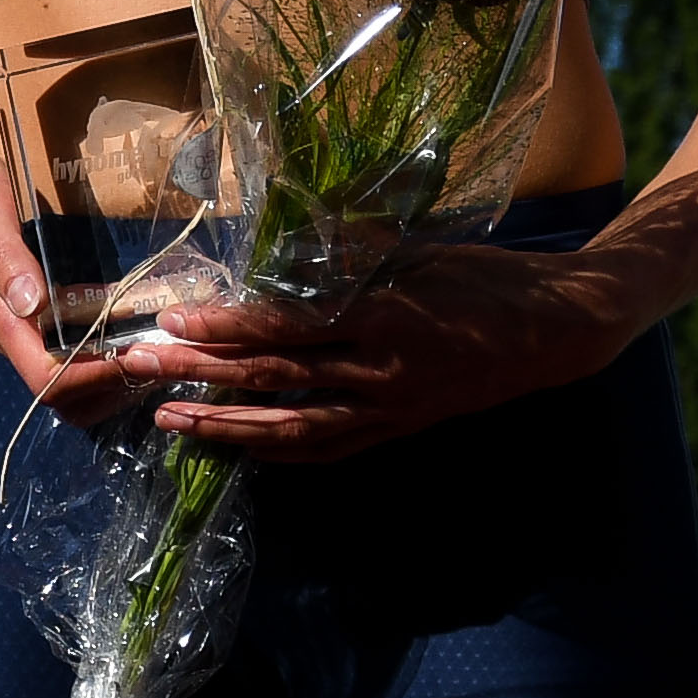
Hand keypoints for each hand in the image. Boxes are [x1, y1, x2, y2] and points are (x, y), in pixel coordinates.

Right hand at [0, 115, 138, 425]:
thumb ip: (5, 259)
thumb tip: (31, 304)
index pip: (46, 379)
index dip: (92, 379)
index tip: (135, 355)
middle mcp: (7, 329)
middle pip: (61, 393)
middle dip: (110, 386)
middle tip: (156, 354)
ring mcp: (16, 320)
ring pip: (67, 375)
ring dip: (110, 372)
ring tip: (153, 343)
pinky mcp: (26, 307)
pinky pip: (67, 345)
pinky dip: (102, 347)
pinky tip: (132, 322)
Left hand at [125, 241, 653, 462]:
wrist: (555, 329)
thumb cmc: (482, 276)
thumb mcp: (414, 250)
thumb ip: (344, 256)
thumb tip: (274, 248)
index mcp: (384, 316)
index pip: (288, 327)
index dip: (227, 326)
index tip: (173, 319)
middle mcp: (382, 371)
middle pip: (276, 378)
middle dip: (201, 376)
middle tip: (141, 369)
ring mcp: (390, 408)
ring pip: (295, 427)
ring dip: (227, 428)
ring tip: (170, 423)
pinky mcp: (400, 428)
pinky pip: (330, 447)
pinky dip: (280, 449)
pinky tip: (238, 446)